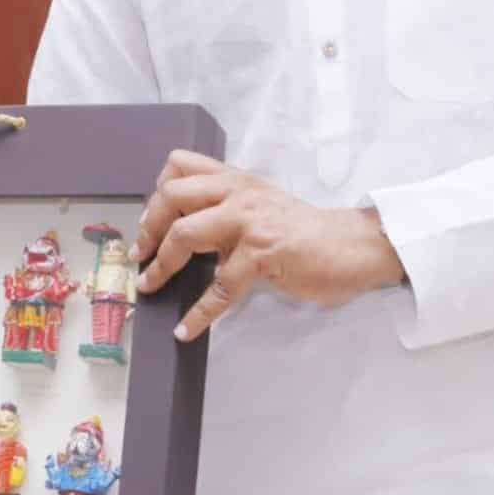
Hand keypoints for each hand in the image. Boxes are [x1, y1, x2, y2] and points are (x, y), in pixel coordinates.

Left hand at [130, 150, 404, 341]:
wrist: (352, 244)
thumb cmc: (303, 229)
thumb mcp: (260, 202)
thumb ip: (225, 205)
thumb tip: (182, 227)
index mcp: (234, 179)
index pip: (179, 165)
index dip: (156, 192)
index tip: (149, 222)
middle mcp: (237, 193)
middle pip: (172, 197)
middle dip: (148, 227)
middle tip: (141, 255)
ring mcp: (249, 222)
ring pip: (186, 235)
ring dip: (161, 266)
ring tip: (149, 286)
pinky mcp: (262, 255)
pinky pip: (219, 287)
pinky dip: (198, 313)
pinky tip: (186, 329)